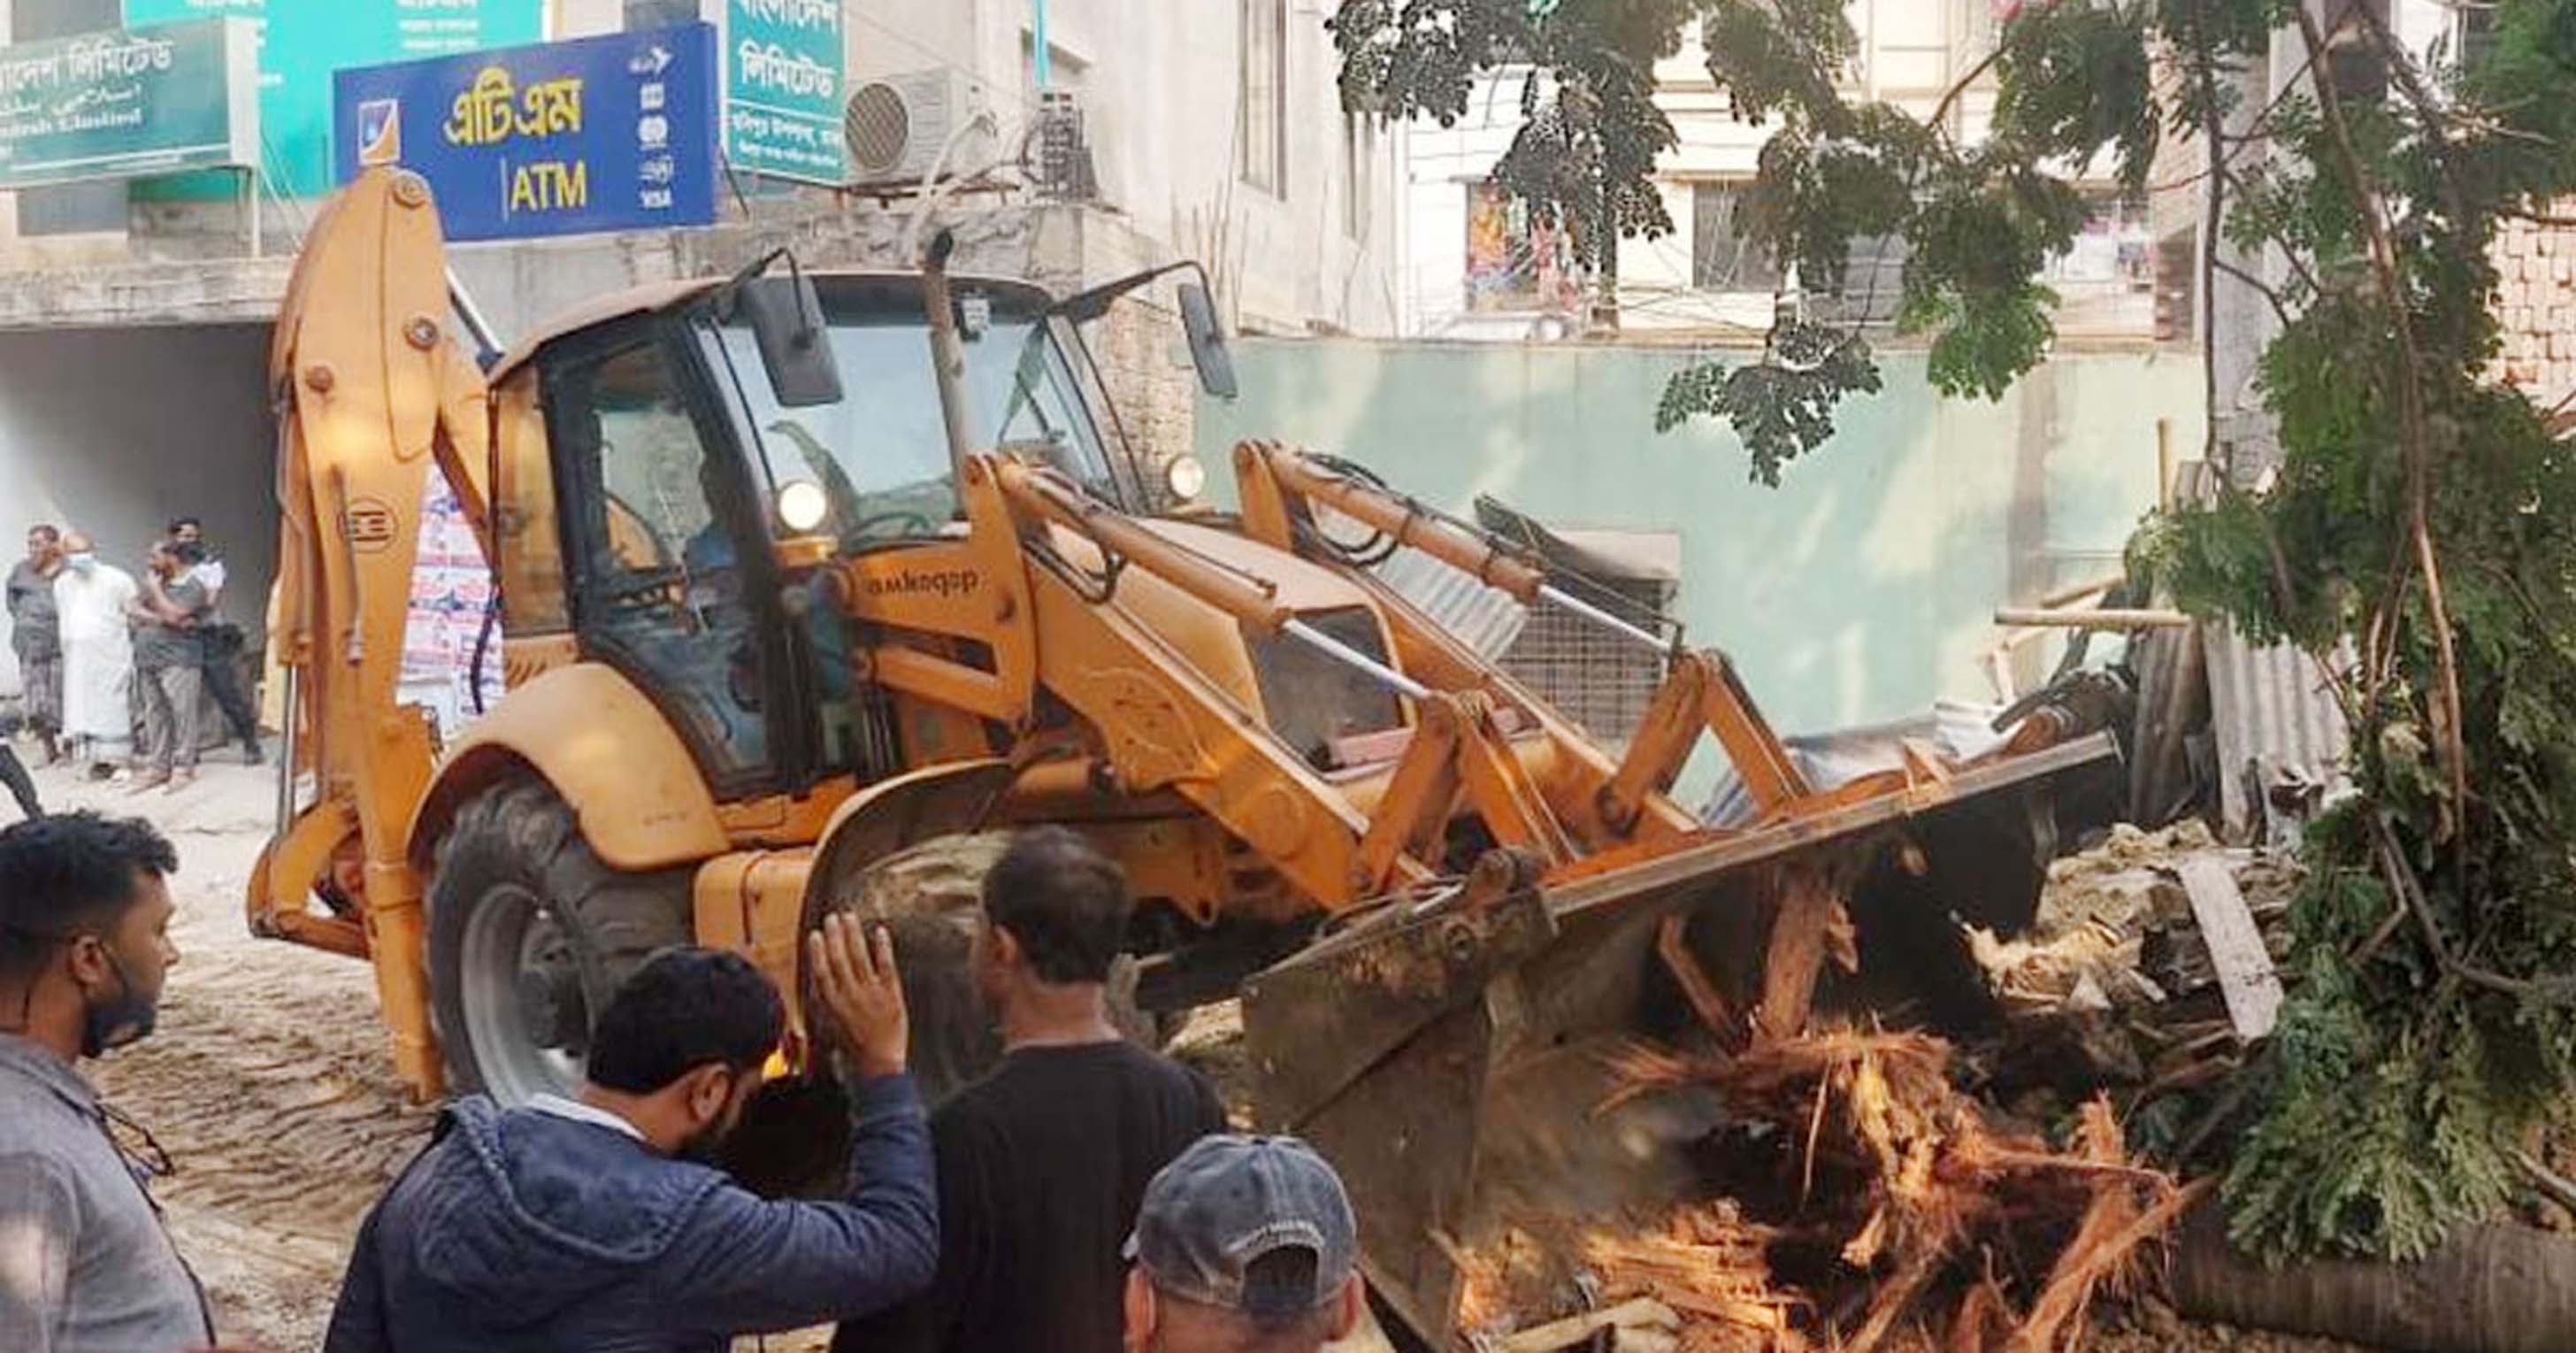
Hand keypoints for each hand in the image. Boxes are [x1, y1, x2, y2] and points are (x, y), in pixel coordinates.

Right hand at [808, 914, 907, 1078]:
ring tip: (850, 917)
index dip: (818, 951)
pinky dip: (882, 947)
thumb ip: (825, 1003)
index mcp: (832, 1005)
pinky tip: (880, 931)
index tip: (816, 933)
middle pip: (839, 959)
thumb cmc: (854, 1048)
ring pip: (859, 957)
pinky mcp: (891, 994)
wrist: (879, 1064)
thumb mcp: (830, 1027)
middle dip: (835, 936)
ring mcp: (871, 994)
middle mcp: (850, 996)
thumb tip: (818, 983)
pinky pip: (886, 965)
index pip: (822, 971)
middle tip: (833, 917)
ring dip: (854, 935)